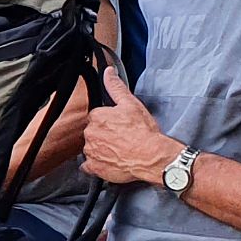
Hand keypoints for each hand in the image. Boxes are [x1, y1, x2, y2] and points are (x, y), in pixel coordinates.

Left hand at [81, 69, 184, 185]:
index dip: (109, 121)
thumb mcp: (131, 104)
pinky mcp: (94, 167)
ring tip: (119, 150)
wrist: (151, 156)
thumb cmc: (144, 132)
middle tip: (121, 138)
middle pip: (93, 132)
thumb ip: (116, 87)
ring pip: (92, 148)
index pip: (97, 116)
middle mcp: (90, 134)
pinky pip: (89, 165)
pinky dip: (97, 164)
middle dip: (105, 134)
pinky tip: (109, 161)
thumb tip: (108, 72)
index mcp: (97, 117)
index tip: (119, 125)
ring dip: (102, 148)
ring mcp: (91, 151)